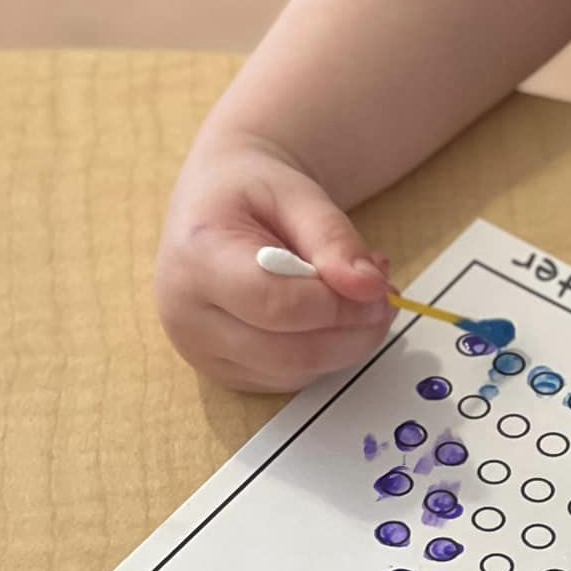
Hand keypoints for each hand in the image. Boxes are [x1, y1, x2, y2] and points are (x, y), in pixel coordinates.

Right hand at [156, 131, 391, 391]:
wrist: (216, 204)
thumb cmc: (253, 191)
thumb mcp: (298, 194)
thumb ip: (334, 239)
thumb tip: (371, 288)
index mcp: (197, 259)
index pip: (275, 304)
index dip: (338, 305)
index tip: (380, 287)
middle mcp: (186, 315)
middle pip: (287, 352)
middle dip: (352, 331)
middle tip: (385, 296)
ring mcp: (200, 351)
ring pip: (294, 373)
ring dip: (346, 344)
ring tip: (363, 296)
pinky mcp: (223, 372)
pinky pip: (289, 379)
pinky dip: (326, 354)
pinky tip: (335, 316)